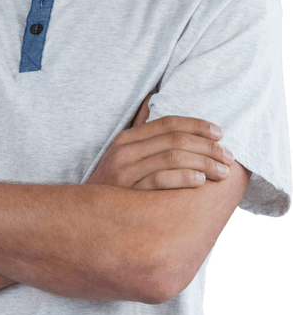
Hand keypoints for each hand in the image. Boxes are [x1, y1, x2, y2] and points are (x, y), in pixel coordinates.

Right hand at [86, 91, 233, 189]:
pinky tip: (200, 181)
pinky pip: (160, 181)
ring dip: (203, 163)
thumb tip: (150, 98)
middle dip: (208, 147)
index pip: (168, 123)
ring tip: (222, 172)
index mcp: (127, 138)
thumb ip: (139, 129)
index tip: (219, 133)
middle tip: (228, 157)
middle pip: (176, 140)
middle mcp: (125, 151)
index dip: (197, 125)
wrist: (86, 216)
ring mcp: (125, 172)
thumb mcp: (121, 153)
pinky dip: (183, 178)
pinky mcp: (128, 194)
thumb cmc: (112, 184)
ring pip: (173, 158)